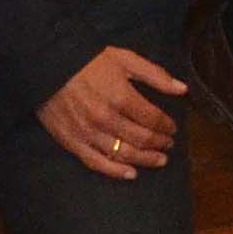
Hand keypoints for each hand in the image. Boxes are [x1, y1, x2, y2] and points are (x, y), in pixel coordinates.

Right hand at [40, 45, 188, 179]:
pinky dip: (116, 171)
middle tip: (168, 145)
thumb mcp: (125, 59)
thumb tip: (183, 89)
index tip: (172, 128)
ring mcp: (89, 133)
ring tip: (159, 160)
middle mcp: (107, 119)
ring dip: (145, 159)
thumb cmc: (89, 60)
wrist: (49, 64)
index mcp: (121, 97)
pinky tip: (131, 174)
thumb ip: (155, 75)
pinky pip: (97, 163)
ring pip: (124, 154)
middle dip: (159, 143)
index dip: (166, 126)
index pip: (152, 119)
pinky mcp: (72, 142)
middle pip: (141, 139)